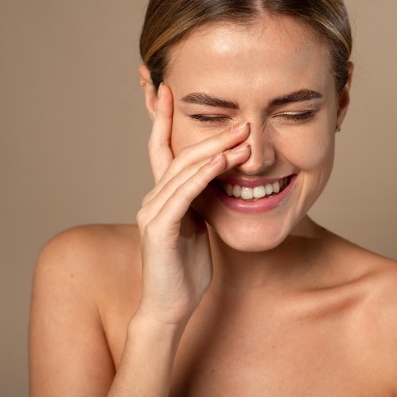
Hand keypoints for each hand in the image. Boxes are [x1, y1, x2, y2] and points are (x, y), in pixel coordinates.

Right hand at [134, 84, 249, 325]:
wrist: (170, 306)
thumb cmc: (186, 269)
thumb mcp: (198, 226)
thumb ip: (202, 201)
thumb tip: (219, 179)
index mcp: (163, 196)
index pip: (161, 149)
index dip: (163, 119)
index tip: (169, 90)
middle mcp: (153, 198)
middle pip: (180, 154)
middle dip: (211, 134)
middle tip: (240, 119)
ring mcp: (153, 212)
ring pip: (183, 170)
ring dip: (215, 150)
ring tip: (242, 136)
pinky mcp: (160, 229)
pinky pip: (183, 195)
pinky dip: (203, 176)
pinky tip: (222, 162)